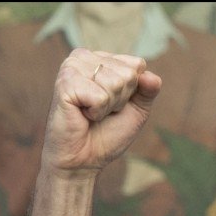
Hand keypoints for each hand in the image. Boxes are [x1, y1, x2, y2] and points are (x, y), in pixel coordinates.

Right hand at [42, 49, 161, 178]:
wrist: (84, 158)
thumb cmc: (108, 133)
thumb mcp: (136, 110)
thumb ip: (148, 91)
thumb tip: (152, 77)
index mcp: (101, 59)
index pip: (137, 65)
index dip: (133, 91)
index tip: (115, 103)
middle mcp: (84, 57)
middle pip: (128, 74)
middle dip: (121, 99)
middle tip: (101, 111)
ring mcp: (71, 67)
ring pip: (115, 82)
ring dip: (108, 106)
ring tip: (91, 112)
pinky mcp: (64, 82)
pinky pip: (100, 96)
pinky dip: (97, 112)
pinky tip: (82, 114)